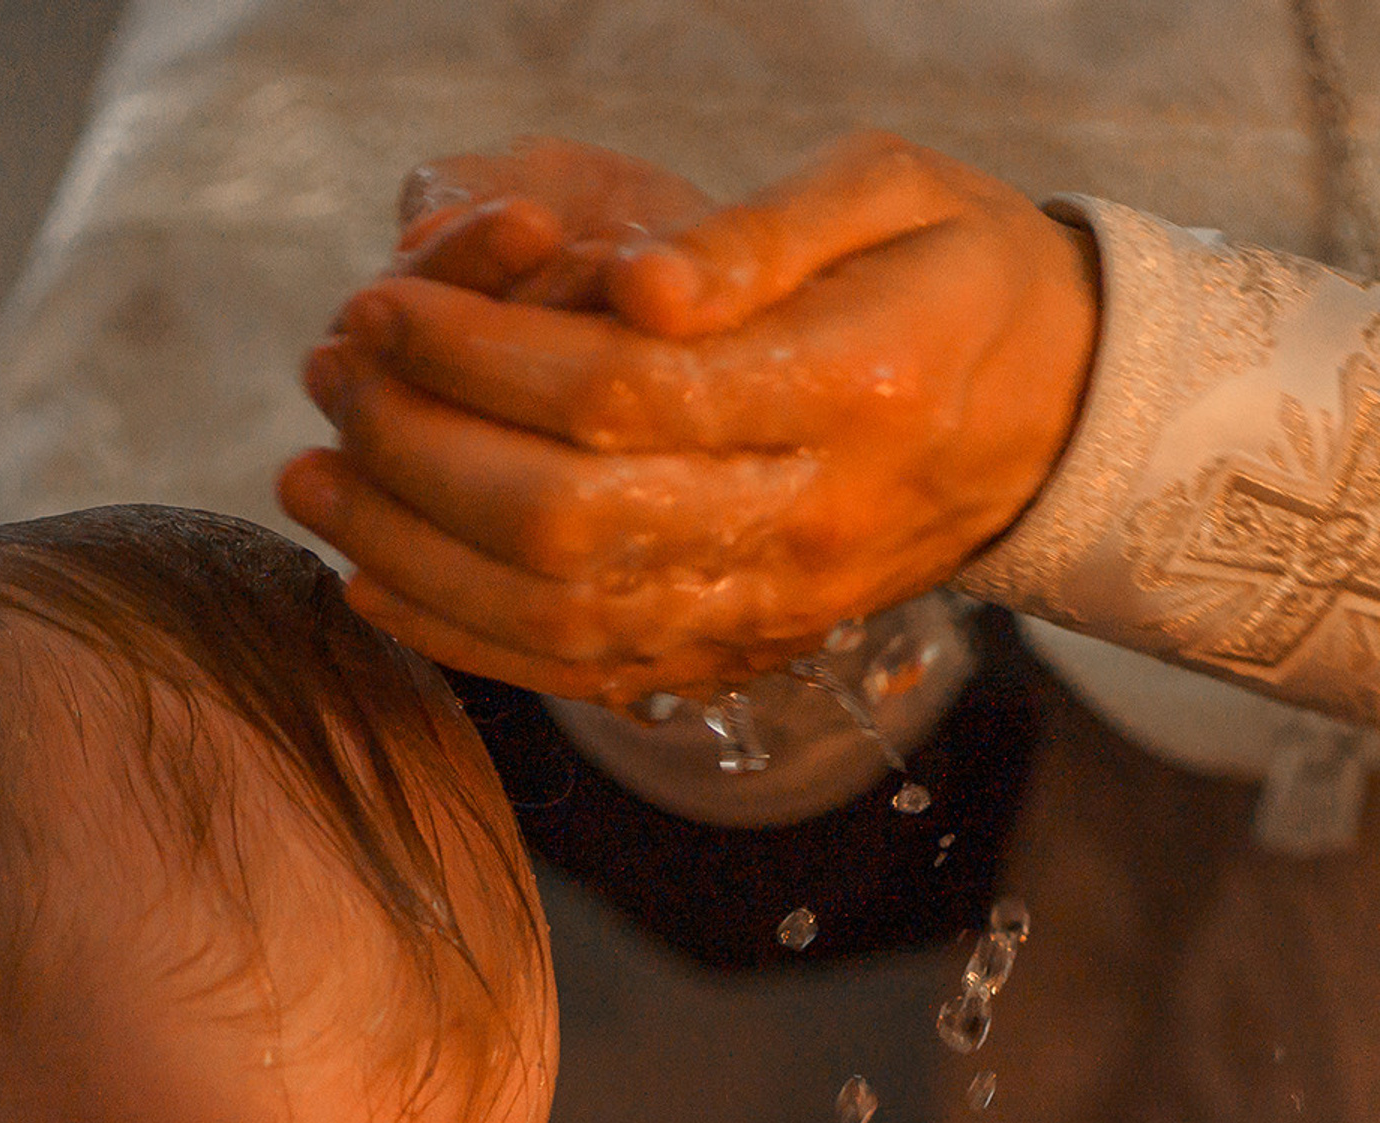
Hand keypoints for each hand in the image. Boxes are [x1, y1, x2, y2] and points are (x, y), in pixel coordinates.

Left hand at [282, 129, 1099, 701]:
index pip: (623, 391)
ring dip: (418, 557)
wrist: (1061, 419)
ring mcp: (776, 604)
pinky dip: (470, 642)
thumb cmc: (961, 275)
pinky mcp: (747, 649)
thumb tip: (626, 285)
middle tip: (336, 378)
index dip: (481, 355)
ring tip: (317, 481)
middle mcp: (808, 522)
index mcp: (848, 391)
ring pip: (565, 615)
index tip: (384, 306)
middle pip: (573, 519)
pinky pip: (588, 672)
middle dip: (423, 450)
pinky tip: (379, 588)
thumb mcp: (893, 193)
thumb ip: (757, 235)